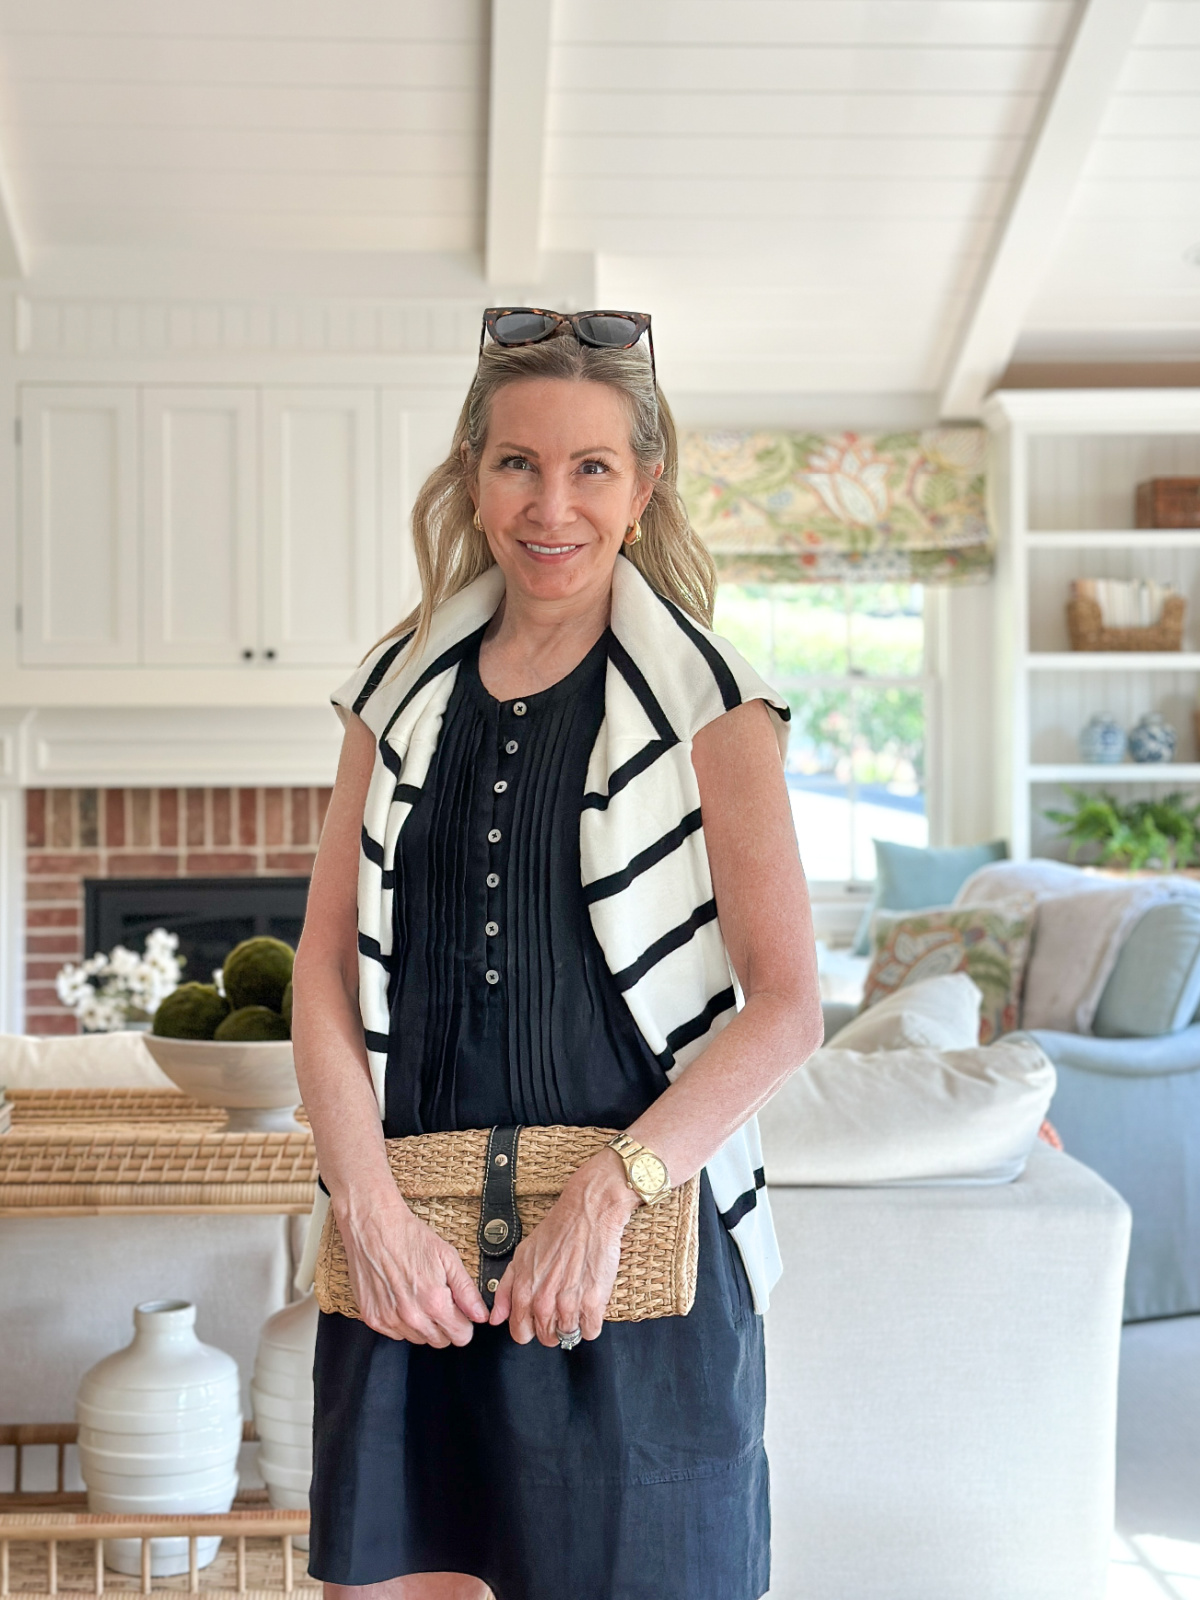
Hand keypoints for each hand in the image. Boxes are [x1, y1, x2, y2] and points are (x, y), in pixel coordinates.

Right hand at [338, 1190, 488, 1346]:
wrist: (374, 1227)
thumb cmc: (410, 1237)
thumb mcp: (447, 1257)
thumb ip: (467, 1291)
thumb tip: (481, 1315)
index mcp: (434, 1301)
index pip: (461, 1336)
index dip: (464, 1323)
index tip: (459, 1310)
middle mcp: (411, 1316)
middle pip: (440, 1341)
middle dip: (444, 1324)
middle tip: (438, 1298)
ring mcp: (389, 1320)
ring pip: (418, 1339)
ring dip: (423, 1324)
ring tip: (417, 1295)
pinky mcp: (373, 1319)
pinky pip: (396, 1334)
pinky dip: (401, 1321)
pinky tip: (401, 1298)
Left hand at [490, 1151, 638, 1346]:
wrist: (587, 1214)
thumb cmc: (556, 1231)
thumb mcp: (521, 1256)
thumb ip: (505, 1290)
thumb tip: (496, 1318)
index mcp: (525, 1292)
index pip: (520, 1334)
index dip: (530, 1328)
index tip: (538, 1319)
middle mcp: (544, 1302)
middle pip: (546, 1338)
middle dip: (552, 1327)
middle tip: (561, 1306)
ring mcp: (569, 1305)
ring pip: (568, 1336)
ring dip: (573, 1323)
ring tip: (577, 1300)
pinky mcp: (594, 1303)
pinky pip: (591, 1332)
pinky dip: (591, 1322)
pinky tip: (590, 1302)